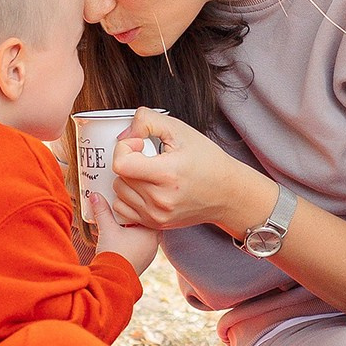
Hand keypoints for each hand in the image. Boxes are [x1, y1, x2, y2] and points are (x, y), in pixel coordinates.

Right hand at [87, 193, 159, 273]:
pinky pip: (139, 246)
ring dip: (133, 230)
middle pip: (147, 224)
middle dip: (136, 217)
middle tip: (125, 210)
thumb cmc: (114, 253)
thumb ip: (102, 211)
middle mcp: (154, 244)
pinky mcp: (141, 262)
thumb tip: (95, 195)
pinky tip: (121, 238)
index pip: (151, 213)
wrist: (112, 279)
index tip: (132, 200)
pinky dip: (132, 240)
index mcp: (151, 233)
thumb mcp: (107, 229)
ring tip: (121, 223)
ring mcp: (148, 255)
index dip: (141, 205)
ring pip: (143, 236)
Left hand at [110, 107, 273, 233]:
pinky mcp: (156, 224)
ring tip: (148, 172)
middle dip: (128, 160)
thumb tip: (125, 134)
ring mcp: (157, 215)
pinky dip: (128, 197)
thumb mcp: (180, 130)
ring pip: (119, 192)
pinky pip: (122, 209)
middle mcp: (160, 200)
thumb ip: (147, 121)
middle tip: (148, 156)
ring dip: (127, 179)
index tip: (140, 144)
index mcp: (167, 174)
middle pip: (119, 176)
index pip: (121, 164)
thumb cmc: (207, 161)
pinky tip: (144, 188)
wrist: (227, 193)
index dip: (124, 148)